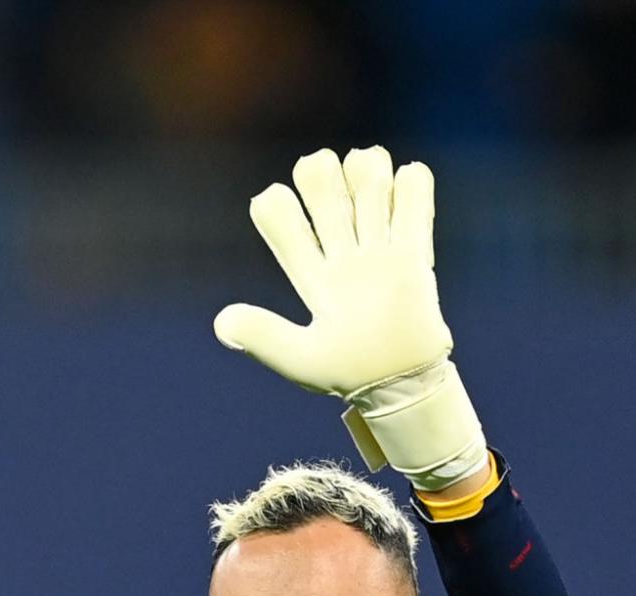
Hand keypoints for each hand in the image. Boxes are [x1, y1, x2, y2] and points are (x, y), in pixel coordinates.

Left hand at [214, 146, 486, 488]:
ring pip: (366, 174)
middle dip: (322, 174)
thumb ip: (264, 338)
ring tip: (373, 193)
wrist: (402, 385)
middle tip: (333, 191)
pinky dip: (408, 182)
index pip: (279, 214)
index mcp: (309, 273)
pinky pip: (412, 188)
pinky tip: (404, 198)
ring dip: (367, 169)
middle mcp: (340, 253)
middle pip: (321, 181)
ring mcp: (377, 247)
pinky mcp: (413, 248)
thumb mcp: (302, 361)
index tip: (287, 214)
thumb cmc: (349, 375)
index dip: (277, 204)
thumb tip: (221, 322)